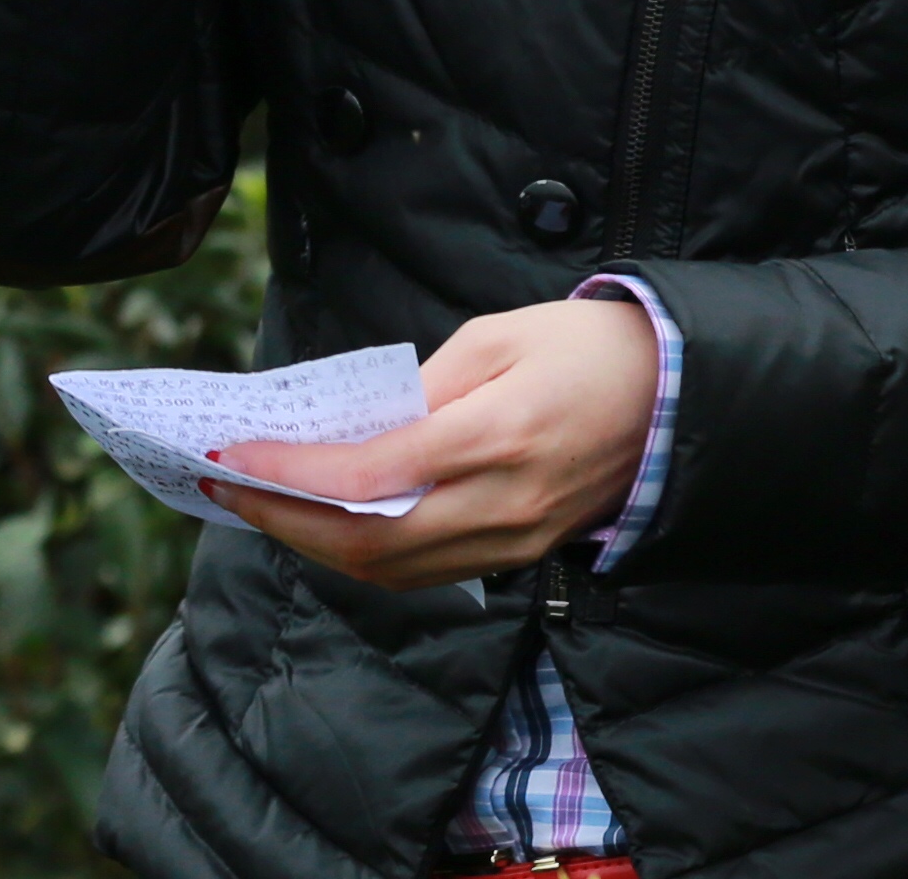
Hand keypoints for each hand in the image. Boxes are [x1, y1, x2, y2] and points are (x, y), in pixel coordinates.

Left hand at [210, 294, 658, 586]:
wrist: (680, 393)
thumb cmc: (588, 347)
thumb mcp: (498, 336)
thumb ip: (422, 386)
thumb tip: (357, 430)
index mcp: (494, 437)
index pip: (369, 475)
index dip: (292, 473)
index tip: (233, 455)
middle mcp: (502, 504)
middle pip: (369, 544)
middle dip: (286, 522)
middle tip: (227, 490)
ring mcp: (515, 540)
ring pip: (394, 571)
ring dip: (319, 546)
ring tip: (264, 506)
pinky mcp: (524, 553)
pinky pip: (428, 570)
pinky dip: (368, 553)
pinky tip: (332, 520)